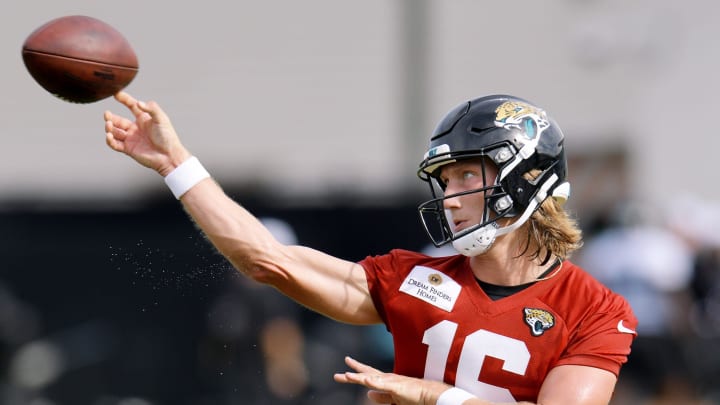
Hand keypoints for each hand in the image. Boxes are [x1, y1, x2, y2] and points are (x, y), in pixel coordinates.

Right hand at [104, 91, 190, 175]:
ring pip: (115, 132)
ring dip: (109, 128)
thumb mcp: (162, 119)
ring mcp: (131, 138)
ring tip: (109, 125)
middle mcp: (136, 128)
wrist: (169, 156)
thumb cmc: (168, 137)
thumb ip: (152, 108)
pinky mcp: (129, 149)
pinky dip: (110, 140)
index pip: (131, 106)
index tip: (116, 94)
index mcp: (143, 119)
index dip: (124, 99)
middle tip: (107, 114)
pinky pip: (115, 144)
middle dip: (111, 117)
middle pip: (118, 120)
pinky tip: (109, 136)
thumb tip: (138, 103)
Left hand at [334, 356, 451, 404]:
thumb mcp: (394, 398)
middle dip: (352, 373)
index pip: (368, 375)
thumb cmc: (415, 397)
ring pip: (371, 378)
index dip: (356, 372)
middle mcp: (386, 379)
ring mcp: (391, 382)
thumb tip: (367, 394)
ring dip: (358, 377)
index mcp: (386, 381)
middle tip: (336, 375)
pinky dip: (373, 381)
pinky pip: (382, 384)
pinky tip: (364, 380)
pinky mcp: (396, 386)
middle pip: (366, 375)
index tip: (345, 370)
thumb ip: (382, 397)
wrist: (430, 395)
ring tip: (346, 375)